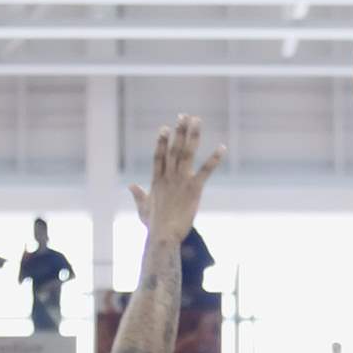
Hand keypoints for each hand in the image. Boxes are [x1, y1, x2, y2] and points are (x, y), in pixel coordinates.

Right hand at [129, 116, 223, 242]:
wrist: (163, 236)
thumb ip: (138, 195)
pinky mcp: (194, 189)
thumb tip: (131, 186)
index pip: (158, 156)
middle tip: (184, 116)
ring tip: (197, 120)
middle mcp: (168, 177)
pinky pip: (206, 170)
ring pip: (186, 153)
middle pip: (173, 149)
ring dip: (192, 135)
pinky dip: (214, 159)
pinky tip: (222, 147)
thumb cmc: (154, 225)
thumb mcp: (143, 208)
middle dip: (179, 131)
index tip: (164, 127)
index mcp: (157, 181)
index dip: (161, 141)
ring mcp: (181, 181)